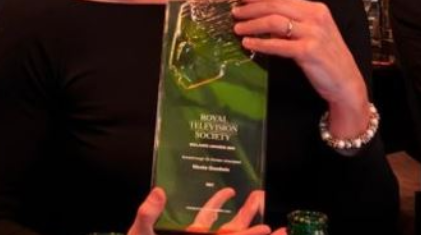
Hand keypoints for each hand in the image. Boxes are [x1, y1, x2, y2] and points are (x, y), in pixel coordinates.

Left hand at [128, 187, 270, 234]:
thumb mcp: (141, 234)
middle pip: (230, 228)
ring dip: (256, 232)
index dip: (218, 202)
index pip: (206, 217)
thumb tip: (159, 191)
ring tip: (279, 226)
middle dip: (247, 213)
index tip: (232, 190)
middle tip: (261, 195)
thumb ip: (148, 214)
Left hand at [232, 0, 371, 137]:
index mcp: (317, 9)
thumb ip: (294, 23)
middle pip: (276, 6)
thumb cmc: (328, 59)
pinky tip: (248, 44)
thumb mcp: (314, 34)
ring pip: (274, 22)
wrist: (346, 82)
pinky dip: (260, 44)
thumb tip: (266, 19)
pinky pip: (278, 45)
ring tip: (238, 29)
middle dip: (252, 8)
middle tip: (236, 13)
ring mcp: (313, 33)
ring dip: (253, 25)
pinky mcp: (308, 51)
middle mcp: (316, 17)